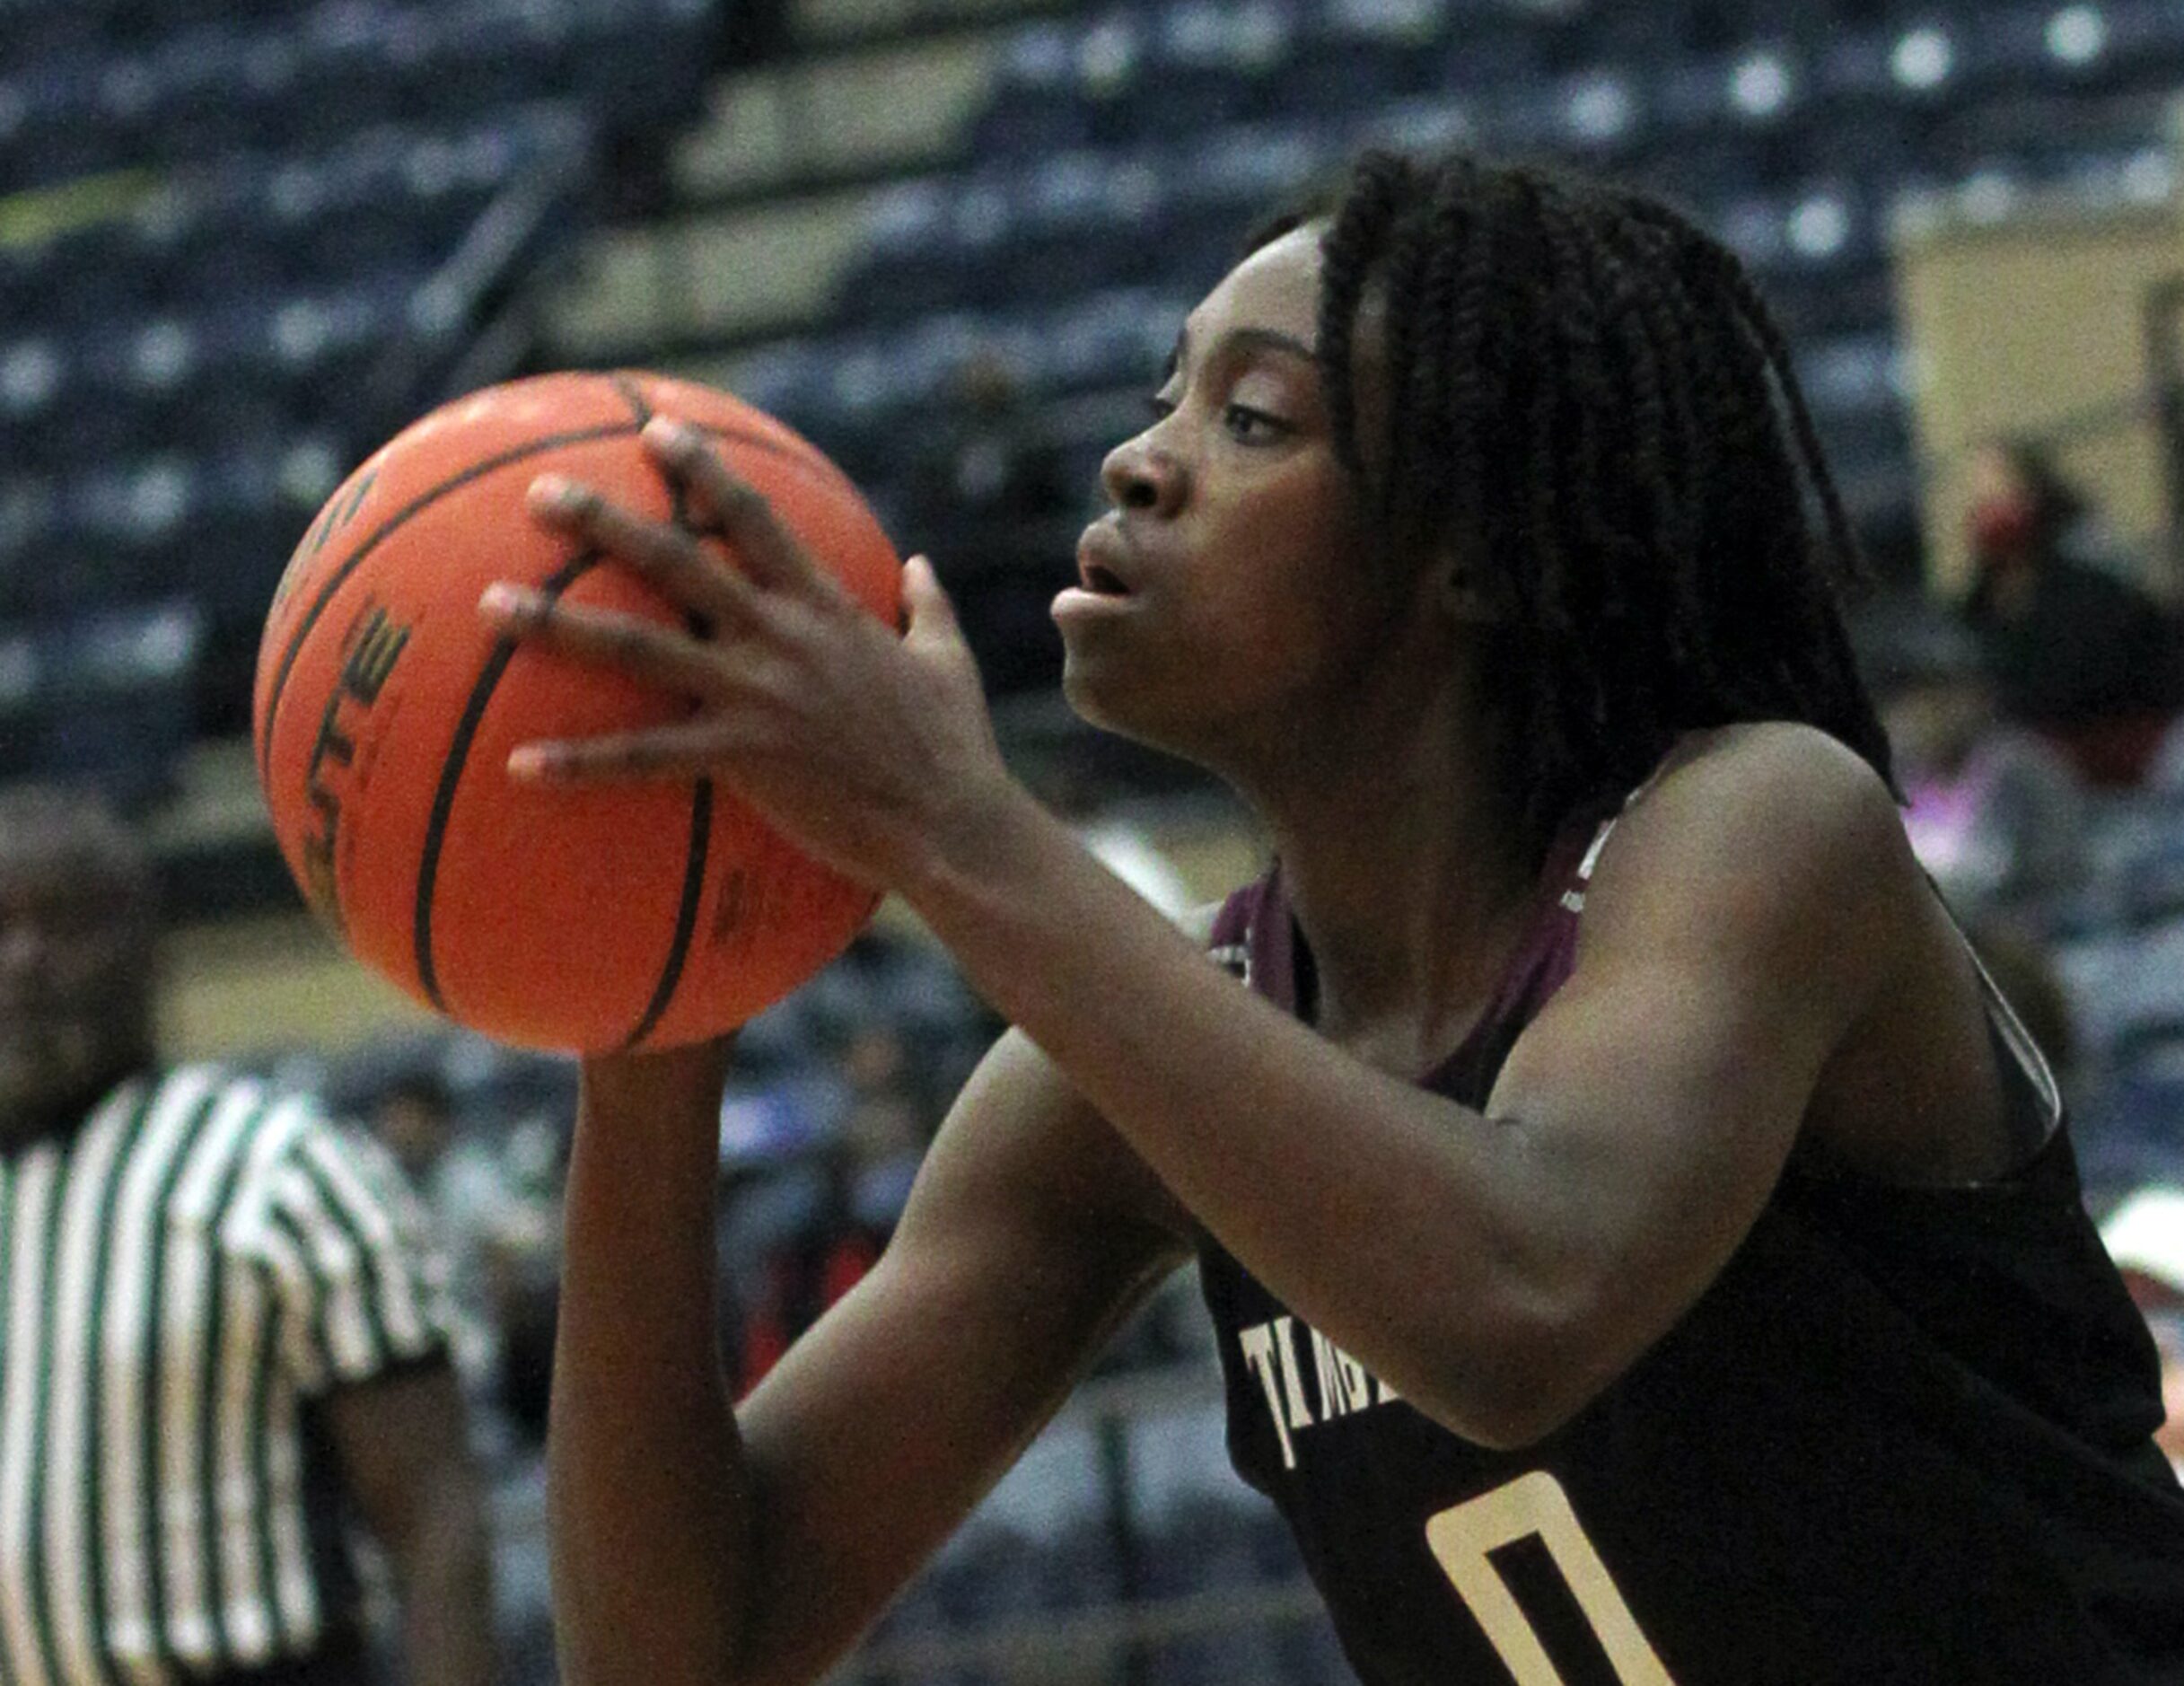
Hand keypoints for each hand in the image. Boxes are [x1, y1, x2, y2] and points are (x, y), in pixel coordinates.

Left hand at [478, 416, 1017, 893]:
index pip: (755, 517)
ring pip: (638, 649)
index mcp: (826, 607)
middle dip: (604, 521)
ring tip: (490, 604)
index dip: (702, 470)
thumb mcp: (950, 661)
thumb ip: (928, 606)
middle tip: (538, 492)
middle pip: (677, 562)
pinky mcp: (744, 761)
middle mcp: (781, 638)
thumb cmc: (955, 747)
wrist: (954, 823)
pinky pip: (643, 758)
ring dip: (557, 624)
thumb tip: (921, 565)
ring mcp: (757, 697)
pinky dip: (580, 761)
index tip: (656, 432)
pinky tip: (519, 763)